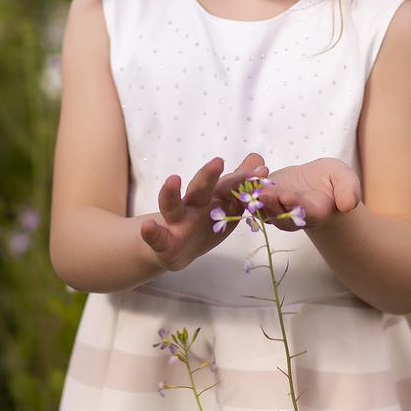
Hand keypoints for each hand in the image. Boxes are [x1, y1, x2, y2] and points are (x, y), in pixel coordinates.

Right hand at [141, 153, 268, 270]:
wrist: (175, 250)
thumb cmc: (204, 225)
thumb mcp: (225, 207)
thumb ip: (240, 187)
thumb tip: (258, 160)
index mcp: (211, 199)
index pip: (227, 185)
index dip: (243, 179)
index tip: (262, 171)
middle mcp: (192, 206)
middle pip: (199, 188)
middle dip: (209, 175)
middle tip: (218, 162)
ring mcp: (176, 222)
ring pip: (171, 205)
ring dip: (171, 193)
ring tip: (172, 180)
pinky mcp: (164, 243)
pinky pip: (156, 237)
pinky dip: (150, 232)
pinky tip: (147, 227)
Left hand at [257, 158, 361, 231]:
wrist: (317, 182)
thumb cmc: (334, 181)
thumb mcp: (346, 180)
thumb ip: (348, 191)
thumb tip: (348, 205)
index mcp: (315, 212)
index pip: (305, 213)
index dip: (296, 206)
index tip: (288, 198)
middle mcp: (294, 215)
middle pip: (280, 214)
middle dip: (271, 204)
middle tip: (263, 193)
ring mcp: (278, 208)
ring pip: (264, 208)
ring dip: (255, 198)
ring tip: (249, 186)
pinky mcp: (266, 198)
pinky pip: (253, 197)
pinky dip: (247, 189)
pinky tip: (242, 177)